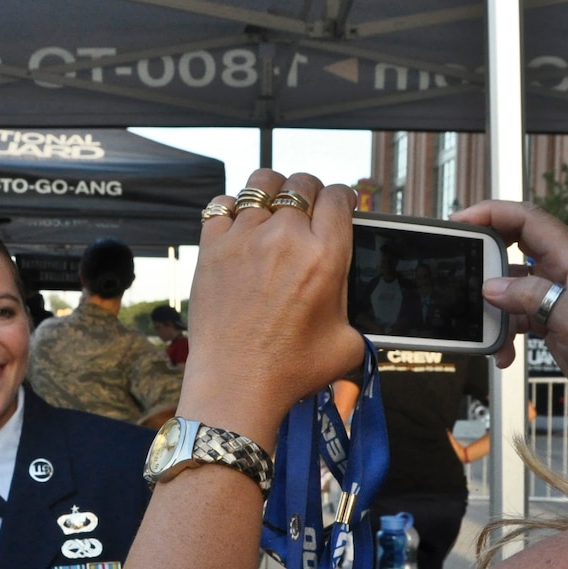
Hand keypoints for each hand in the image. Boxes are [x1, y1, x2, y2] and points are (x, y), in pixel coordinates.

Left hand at [182, 169, 364, 443]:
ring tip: (272, 207)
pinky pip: (221, 204)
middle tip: (306, 210)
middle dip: (310, 192)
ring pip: (261, 183)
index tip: (338, 206)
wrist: (236, 385)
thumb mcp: (348, 344)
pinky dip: (232, 209)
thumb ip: (355, 310)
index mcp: (326, 256)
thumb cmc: (291, 371)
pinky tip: (238, 226)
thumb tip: (349, 300)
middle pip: (302, 183)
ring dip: (273, 190)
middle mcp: (286, 238)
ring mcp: (245, 238)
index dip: (342, 198)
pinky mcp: (212, 247)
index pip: (339, 196)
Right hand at [460, 200, 567, 423]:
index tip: (460, 223)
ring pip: (507, 284)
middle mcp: (560, 268)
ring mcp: (552, 291)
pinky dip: (503, 331)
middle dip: (483, 259)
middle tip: (459, 274)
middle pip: (511, 244)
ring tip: (490, 333)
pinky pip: (512, 312)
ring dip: (492, 308)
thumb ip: (533, 297)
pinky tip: (504, 353)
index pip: (527, 219)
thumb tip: (491, 288)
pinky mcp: (546, 314)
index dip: (492, 213)